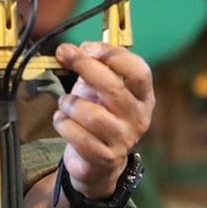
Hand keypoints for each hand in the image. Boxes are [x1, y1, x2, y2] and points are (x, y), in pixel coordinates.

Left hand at [53, 41, 153, 198]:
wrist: (98, 161)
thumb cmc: (99, 115)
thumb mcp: (100, 89)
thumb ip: (89, 67)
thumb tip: (67, 51)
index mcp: (142, 97)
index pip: (139, 71)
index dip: (113, 55)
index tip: (88, 46)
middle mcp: (137, 118)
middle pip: (114, 88)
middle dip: (85, 66)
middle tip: (65, 54)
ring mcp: (123, 140)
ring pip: (91, 115)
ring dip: (69, 103)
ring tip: (65, 104)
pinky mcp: (104, 158)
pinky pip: (77, 135)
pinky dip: (63, 124)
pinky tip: (63, 121)